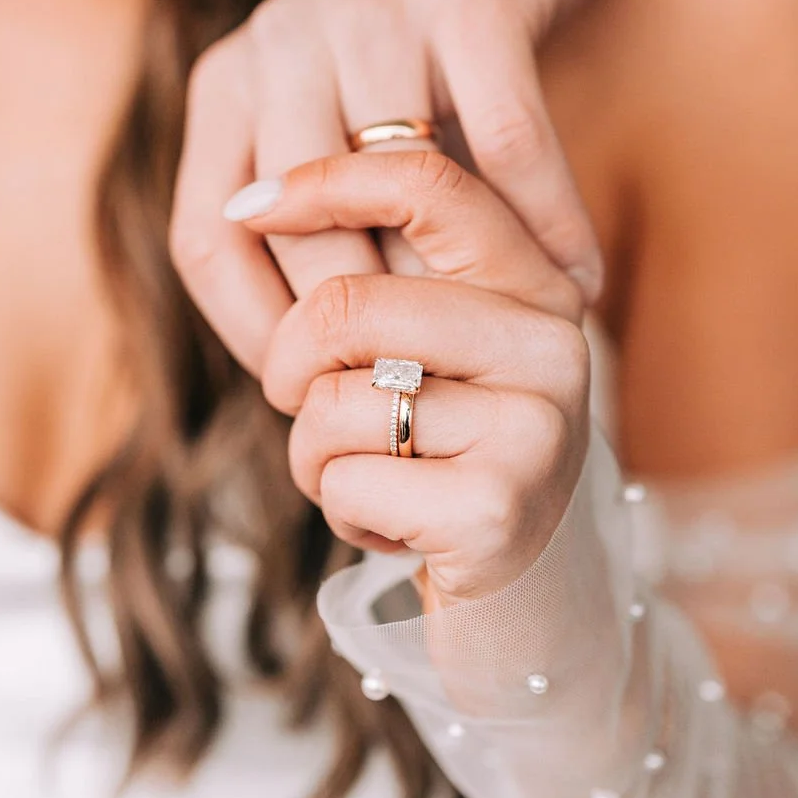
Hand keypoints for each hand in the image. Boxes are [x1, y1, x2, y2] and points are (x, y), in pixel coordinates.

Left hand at [171, 0, 637, 374]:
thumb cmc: (397, 31)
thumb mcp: (317, 100)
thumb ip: (305, 205)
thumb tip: (315, 352)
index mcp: (229, 79)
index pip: (202, 238)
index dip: (248, 332)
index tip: (304, 393)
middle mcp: (281, 43)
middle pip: (301, 227)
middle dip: (362, 326)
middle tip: (416, 390)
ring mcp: (373, 13)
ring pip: (397, 190)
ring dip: (457, 283)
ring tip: (498, 351)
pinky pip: (505, 136)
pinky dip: (544, 218)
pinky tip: (573, 277)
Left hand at [226, 149, 589, 606]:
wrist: (534, 616)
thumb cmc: (455, 469)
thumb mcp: (441, 360)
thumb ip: (387, 280)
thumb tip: (254, 202)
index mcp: (536, 285)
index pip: (426, 182)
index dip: (322, 181)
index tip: (247, 206)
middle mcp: (550, 342)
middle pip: (347, 303)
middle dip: (289, 366)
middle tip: (306, 407)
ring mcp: (534, 426)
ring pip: (333, 400)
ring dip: (315, 456)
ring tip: (377, 481)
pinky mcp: (497, 510)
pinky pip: (345, 480)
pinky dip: (343, 511)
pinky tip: (400, 530)